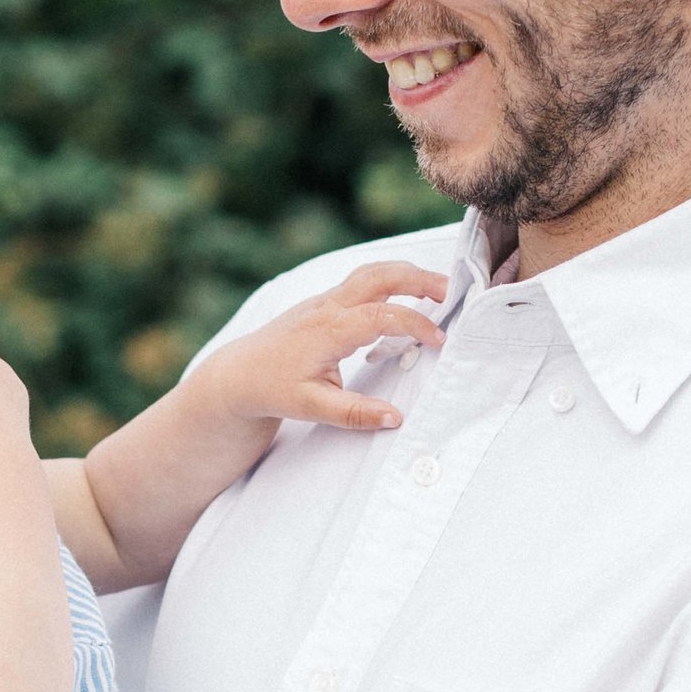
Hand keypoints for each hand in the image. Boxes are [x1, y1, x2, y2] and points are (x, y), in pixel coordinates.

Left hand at [192, 260, 448, 435]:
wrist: (238, 374)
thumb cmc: (272, 388)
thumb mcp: (311, 407)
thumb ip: (354, 413)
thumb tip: (395, 418)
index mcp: (327, 329)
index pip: (381, 315)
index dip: (414, 324)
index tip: (439, 341)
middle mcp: (328, 306)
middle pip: (379, 275)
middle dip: (418, 277)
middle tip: (452, 290)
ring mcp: (326, 300)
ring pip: (372, 273)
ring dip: (407, 275)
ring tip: (439, 289)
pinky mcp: (326, 303)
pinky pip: (364, 283)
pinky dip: (392, 282)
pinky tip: (409, 299)